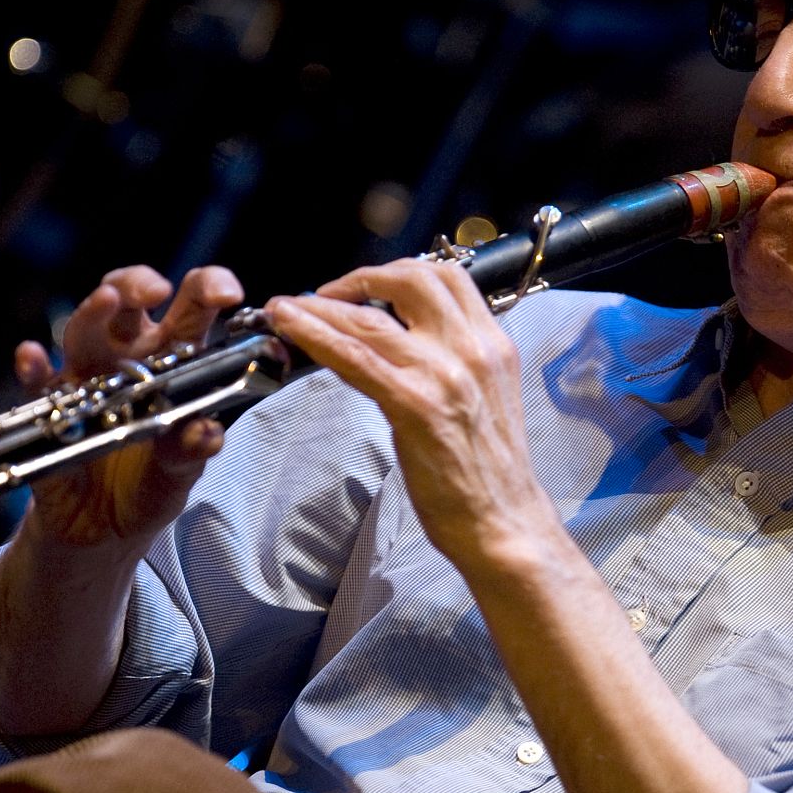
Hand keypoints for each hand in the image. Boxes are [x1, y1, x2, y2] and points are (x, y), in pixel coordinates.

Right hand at [14, 265, 244, 550]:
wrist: (100, 533)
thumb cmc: (149, 488)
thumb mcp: (178, 476)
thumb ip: (190, 453)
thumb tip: (207, 433)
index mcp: (174, 362)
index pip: (194, 308)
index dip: (210, 287)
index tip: (225, 293)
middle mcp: (128, 358)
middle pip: (131, 300)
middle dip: (140, 284)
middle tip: (155, 291)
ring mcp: (85, 378)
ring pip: (85, 327)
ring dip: (93, 311)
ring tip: (105, 300)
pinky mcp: (50, 408)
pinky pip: (38, 382)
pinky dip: (34, 368)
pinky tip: (32, 357)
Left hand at [264, 259, 554, 566]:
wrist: (505, 522)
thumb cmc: (490, 471)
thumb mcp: (484, 396)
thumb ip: (453, 361)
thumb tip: (405, 342)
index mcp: (492, 344)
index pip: (448, 277)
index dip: (400, 270)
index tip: (369, 284)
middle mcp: (472, 349)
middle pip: (410, 280)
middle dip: (360, 278)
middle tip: (327, 293)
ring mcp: (442, 374)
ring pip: (370, 318)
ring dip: (320, 305)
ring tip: (288, 307)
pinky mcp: (414, 405)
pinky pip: (354, 356)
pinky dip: (315, 334)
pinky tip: (288, 325)